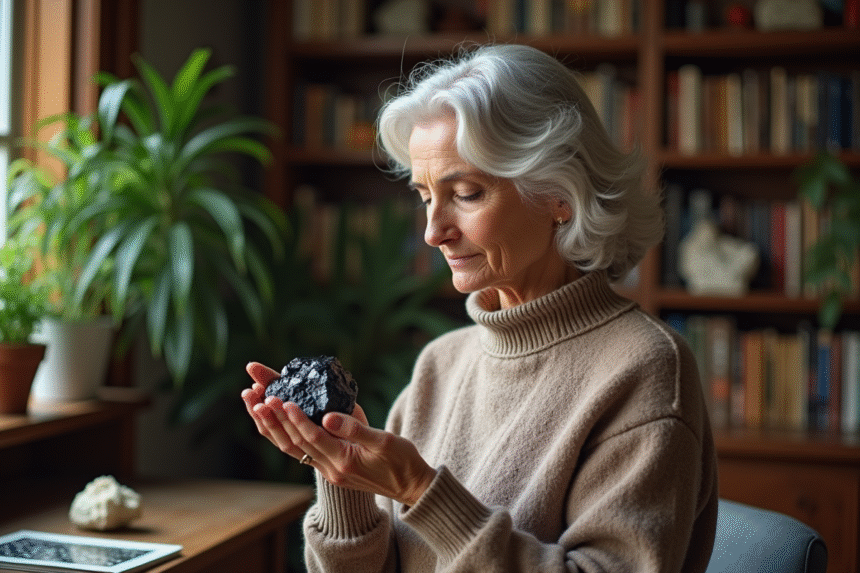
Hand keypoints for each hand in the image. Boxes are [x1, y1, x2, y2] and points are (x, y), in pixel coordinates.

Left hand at [242, 362, 435, 505]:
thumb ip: (356, 429)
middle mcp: (330, 469)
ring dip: (272, 426)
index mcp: (344, 461)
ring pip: (292, 447)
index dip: (296, 418)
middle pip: (294, 442)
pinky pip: (300, 450)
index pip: (313, 437)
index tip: (281, 399)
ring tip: (255, 403)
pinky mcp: (329, 467)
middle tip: (257, 394)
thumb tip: (328, 417)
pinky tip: (274, 418)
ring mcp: (328, 470)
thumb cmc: (403, 462)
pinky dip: (284, 433)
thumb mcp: (385, 441)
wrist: (410, 487)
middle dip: (274, 417)